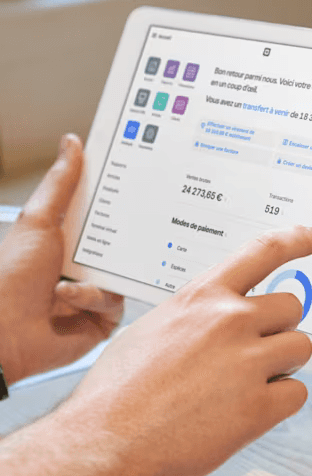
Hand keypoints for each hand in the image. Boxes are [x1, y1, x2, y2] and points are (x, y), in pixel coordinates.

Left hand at [0, 135, 123, 383]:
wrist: (6, 332)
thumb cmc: (12, 276)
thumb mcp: (39, 220)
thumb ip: (60, 183)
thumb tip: (71, 143)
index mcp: (66, 239)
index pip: (100, 214)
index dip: (117, 199)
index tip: (135, 182)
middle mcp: (82, 265)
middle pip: (119, 243)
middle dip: (124, 238)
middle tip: (135, 223)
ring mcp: (93, 292)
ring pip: (122, 274)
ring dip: (100, 276)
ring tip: (73, 277)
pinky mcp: (101, 319)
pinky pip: (115, 303)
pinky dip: (93, 299)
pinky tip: (70, 300)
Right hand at [55, 225, 311, 475]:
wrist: (106, 440)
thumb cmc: (119, 389)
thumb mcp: (152, 328)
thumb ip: (195, 316)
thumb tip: (216, 318)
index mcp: (202, 298)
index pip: (261, 253)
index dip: (294, 241)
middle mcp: (230, 321)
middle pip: (292, 308)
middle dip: (279, 328)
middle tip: (255, 352)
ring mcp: (247, 362)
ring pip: (300, 349)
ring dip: (282, 365)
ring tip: (247, 384)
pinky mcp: (258, 407)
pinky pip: (297, 394)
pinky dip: (280, 404)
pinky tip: (247, 412)